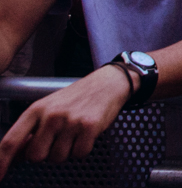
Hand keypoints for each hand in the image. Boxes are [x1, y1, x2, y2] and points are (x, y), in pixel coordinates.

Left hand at [0, 63, 128, 179]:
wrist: (106, 84)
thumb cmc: (75, 97)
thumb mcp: (48, 108)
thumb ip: (31, 131)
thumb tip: (16, 156)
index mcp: (36, 110)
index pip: (11, 141)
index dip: (1, 162)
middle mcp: (51, 116)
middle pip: (35, 156)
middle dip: (46, 154)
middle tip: (56, 140)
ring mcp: (70, 121)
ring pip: (58, 158)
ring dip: (66, 152)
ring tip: (74, 134)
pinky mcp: (89, 127)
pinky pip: (79, 155)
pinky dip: (82, 149)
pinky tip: (85, 135)